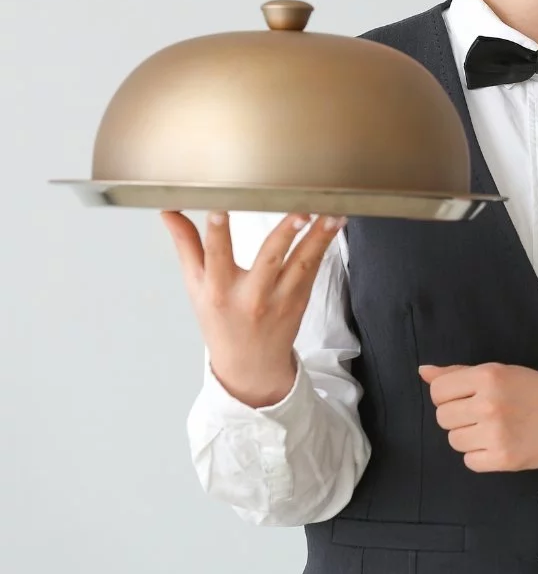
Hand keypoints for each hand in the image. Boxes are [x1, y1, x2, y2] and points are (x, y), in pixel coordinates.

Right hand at [162, 209, 345, 407]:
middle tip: (300, 211)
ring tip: (332, 213)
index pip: (215, 256)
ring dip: (319, 236)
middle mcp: (251, 295)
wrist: (250, 365)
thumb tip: (168, 211)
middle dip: (285, 233)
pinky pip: (314, 267)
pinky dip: (325, 244)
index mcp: (218, 290)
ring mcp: (280, 298)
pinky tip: (334, 223)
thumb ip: (186, 246)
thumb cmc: (219, 322)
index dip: (216, 232)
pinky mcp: (300, 299)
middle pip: (270, 259)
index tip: (219, 208)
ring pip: (302, 262)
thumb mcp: (195, 287)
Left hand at [419, 363, 537, 472]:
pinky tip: (498, 443)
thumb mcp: (501, 372)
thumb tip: (424, 372)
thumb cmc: (537, 391)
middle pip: (443, 417)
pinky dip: (479, 455)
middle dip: (458, 416)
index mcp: (487, 377)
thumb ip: (459, 373)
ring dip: (468, 436)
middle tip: (482, 413)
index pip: (438, 391)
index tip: (464, 397)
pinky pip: (469, 460)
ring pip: (454, 440)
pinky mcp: (502, 459)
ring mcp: (495, 433)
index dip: (447, 396)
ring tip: (492, 428)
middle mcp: (488, 404)